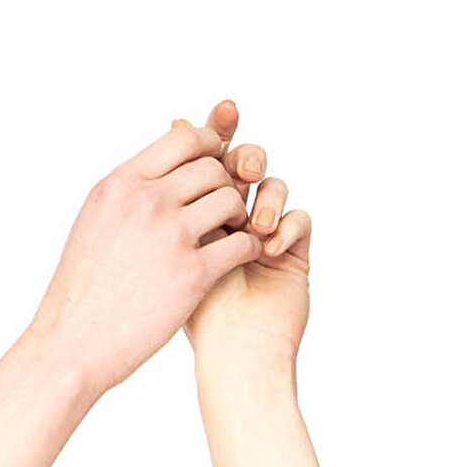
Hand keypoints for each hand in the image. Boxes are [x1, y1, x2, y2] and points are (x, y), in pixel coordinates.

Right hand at [29, 97, 265, 398]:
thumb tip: (161, 172)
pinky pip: (243, 243)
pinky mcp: (193, 273)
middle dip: (225, 185)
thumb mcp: (94, 223)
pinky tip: (239, 258)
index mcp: (119, 185)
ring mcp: (170, 236)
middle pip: (213, 168)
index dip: (211, 146)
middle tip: (224, 209)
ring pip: (232, 200)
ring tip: (231, 233)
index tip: (217, 163)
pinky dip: (249, 248)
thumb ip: (128, 194)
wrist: (72, 343)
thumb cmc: (82, 291)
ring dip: (240, 215)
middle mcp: (145, 202)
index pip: (184, 139)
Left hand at [181, 100, 311, 366]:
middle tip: (242, 168)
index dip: (216, 132)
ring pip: (274, 188)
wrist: (223, 356)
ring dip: (267, 197)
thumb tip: (170, 124)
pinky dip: (287, 225)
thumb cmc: (182, 310)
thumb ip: (168, 190)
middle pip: (244, 165)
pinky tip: (269, 245)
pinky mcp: (293, 256)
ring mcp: (263, 236)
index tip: (223, 109)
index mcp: (192, 211)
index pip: (207, 159)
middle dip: (244, 159)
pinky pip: (300, 220)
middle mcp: (228, 220)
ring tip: (254, 224)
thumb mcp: (167, 243)